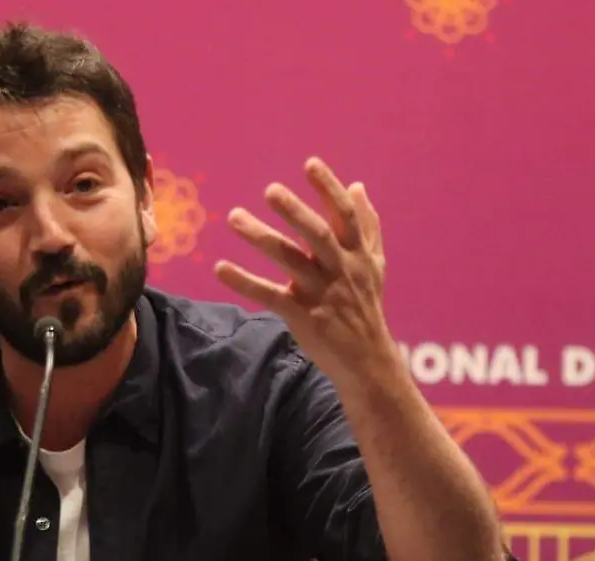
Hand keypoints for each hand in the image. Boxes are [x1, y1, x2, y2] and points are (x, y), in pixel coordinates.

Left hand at [214, 157, 394, 385]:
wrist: (368, 362)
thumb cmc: (366, 306)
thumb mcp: (374, 264)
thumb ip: (367, 225)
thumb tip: (357, 186)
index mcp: (357, 254)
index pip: (345, 216)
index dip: (329, 189)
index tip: (310, 164)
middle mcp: (341, 270)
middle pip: (317, 235)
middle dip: (295, 211)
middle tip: (270, 189)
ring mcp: (321, 294)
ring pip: (290, 262)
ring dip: (261, 238)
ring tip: (234, 217)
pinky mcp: (303, 317)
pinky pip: (270, 296)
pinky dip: (245, 283)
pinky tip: (220, 268)